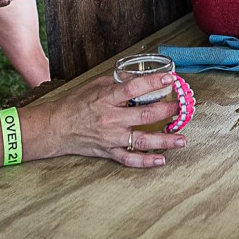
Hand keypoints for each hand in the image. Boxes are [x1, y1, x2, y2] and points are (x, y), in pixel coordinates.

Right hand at [48, 73, 185, 167]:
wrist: (56, 127)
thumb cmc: (75, 104)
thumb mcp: (95, 85)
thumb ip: (118, 82)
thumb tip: (140, 77)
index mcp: (106, 98)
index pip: (134, 88)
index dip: (153, 83)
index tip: (170, 79)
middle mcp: (110, 118)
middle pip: (144, 114)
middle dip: (167, 111)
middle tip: (182, 108)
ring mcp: (110, 137)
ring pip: (141, 140)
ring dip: (164, 140)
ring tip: (181, 139)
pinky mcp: (108, 151)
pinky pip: (129, 159)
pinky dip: (146, 161)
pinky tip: (161, 160)